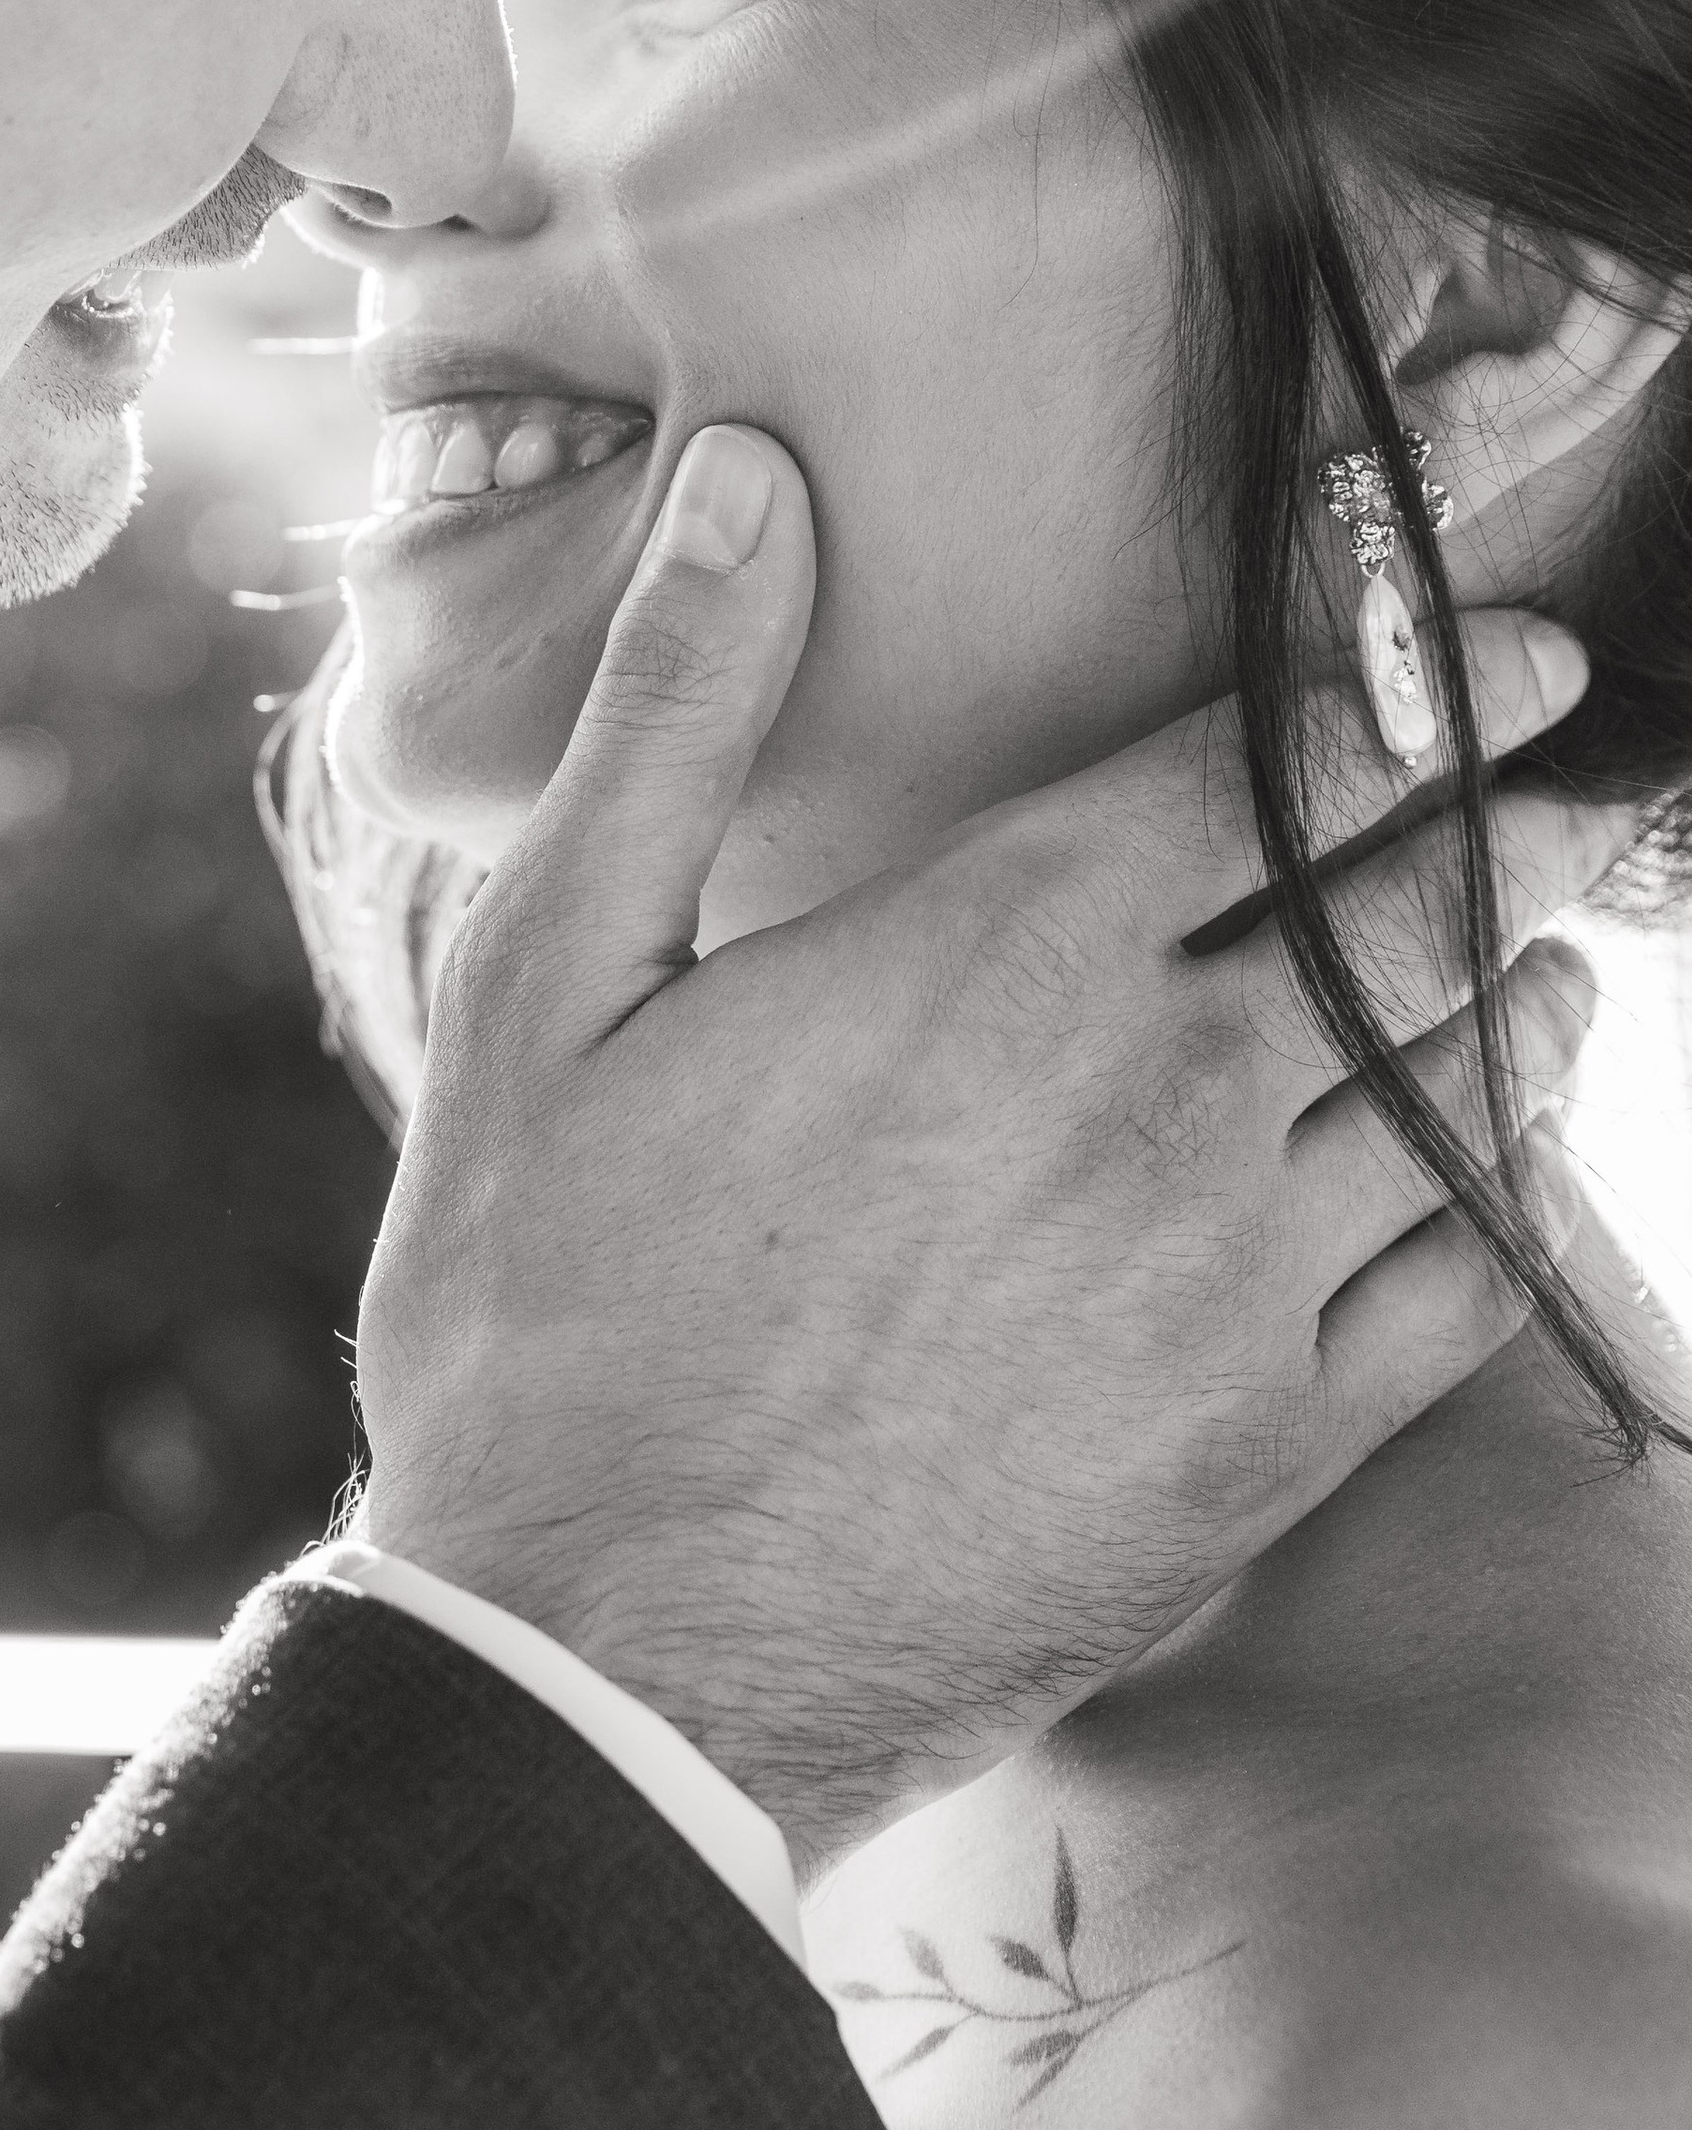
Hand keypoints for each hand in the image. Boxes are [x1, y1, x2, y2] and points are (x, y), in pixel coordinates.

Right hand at [352, 425, 1631, 1878]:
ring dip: (1528, 986)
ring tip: (1567, 942)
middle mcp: (1165, 1089)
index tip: (1515, 647)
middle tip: (1593, 761)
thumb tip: (751, 476)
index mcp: (1004, 944)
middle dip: (1519, 810)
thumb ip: (677, 712)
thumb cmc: (542, 1310)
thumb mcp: (546, 982)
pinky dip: (1516, 1188)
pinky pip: (1463, 1284)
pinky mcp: (1267, 1450)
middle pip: (1407, 904)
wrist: (603, 1654)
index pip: (1279, 756)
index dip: (1414, 680)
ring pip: (1456, 1084)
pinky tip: (1515, 1150)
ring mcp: (1238, 1278)